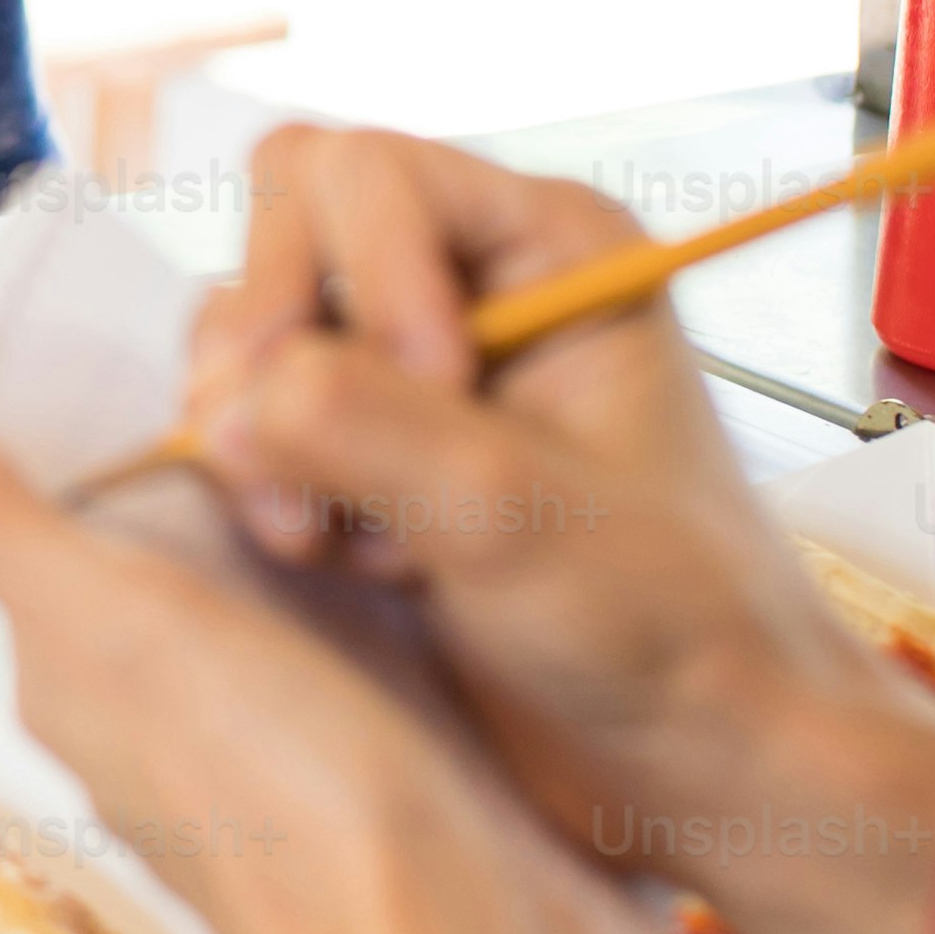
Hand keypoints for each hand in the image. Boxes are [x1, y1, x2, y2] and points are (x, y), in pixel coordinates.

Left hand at [0, 395, 629, 933]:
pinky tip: (383, 542)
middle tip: (266, 370)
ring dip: (273, 518)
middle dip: (195, 469)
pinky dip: (342, 579)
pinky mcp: (343, 760)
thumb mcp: (115, 622)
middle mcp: (143, 714)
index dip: (93, 432)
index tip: (153, 352)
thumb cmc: (278, 804)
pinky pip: (323, 636)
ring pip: (237, 590)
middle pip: (149, 552)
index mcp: (69, 675)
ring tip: (333, 431)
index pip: (51, 518)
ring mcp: (246, 742)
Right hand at [191, 124, 934, 933]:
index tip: (426, 400)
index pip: (365, 173)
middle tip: (299, 463)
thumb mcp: (516, 517)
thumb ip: (369, 431)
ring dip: (261, 425)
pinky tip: (339, 555)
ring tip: (334, 534)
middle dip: (271, 339)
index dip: (360, 277)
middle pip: (285, 219)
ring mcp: (409, 365)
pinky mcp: (366, 448)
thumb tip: (233, 402)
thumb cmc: (665, 627)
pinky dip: (264, 477)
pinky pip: (253, 410)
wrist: (701, 759)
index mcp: (546, 247)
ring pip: (254, 321)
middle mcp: (469, 281)